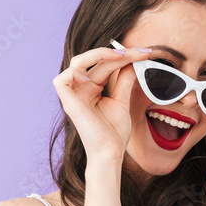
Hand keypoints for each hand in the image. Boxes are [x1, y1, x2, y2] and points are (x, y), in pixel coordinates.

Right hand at [52, 46, 151, 164]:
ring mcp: (73, 95)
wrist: (111, 152)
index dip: (124, 56)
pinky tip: (93, 77)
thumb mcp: (122, 100)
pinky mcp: (68, 103)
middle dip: (118, 53)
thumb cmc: (114, 133)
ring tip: (121, 57)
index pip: (105, 64)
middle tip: (139, 52)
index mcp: (92, 88)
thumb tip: (132, 62)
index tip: (145, 53)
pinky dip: (75, 73)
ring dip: (99, 55)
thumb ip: (124, 81)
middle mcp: (81, 88)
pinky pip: (61, 80)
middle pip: (95, 60)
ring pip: (77, 63)